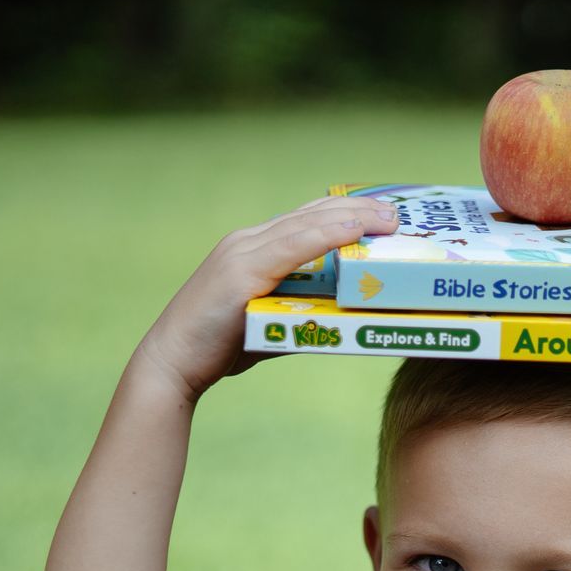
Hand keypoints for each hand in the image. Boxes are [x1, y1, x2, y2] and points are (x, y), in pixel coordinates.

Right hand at [131, 196, 399, 402]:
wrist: (172, 363)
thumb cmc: (221, 347)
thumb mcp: (271, 323)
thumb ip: (301, 315)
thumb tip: (339, 321)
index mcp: (253, 247)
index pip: (305, 217)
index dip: (343, 209)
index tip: (379, 209)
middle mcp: (247, 240)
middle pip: (312, 213)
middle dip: (357, 208)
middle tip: (397, 211)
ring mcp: (242, 252)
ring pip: (307, 224)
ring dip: (352, 217)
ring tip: (389, 218)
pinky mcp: (241, 272)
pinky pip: (293, 246)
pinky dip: (326, 235)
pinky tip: (354, 230)